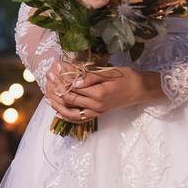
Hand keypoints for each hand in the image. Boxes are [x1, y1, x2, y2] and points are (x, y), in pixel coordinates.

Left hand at [44, 64, 163, 123]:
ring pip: (72, 113)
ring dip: (58, 106)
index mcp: (98, 93)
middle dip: (57, 88)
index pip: (74, 87)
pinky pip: (80, 119)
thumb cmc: (126, 77)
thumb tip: (74, 81)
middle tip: (49, 76)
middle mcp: (96, 106)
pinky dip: (68, 117)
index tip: (55, 68)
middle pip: (69, 100)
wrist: (140, 90)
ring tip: (47, 98)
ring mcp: (96, 112)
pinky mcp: (98, 114)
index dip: (63, 78)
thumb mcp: (110, 72)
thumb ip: (91, 77)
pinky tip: (58, 113)